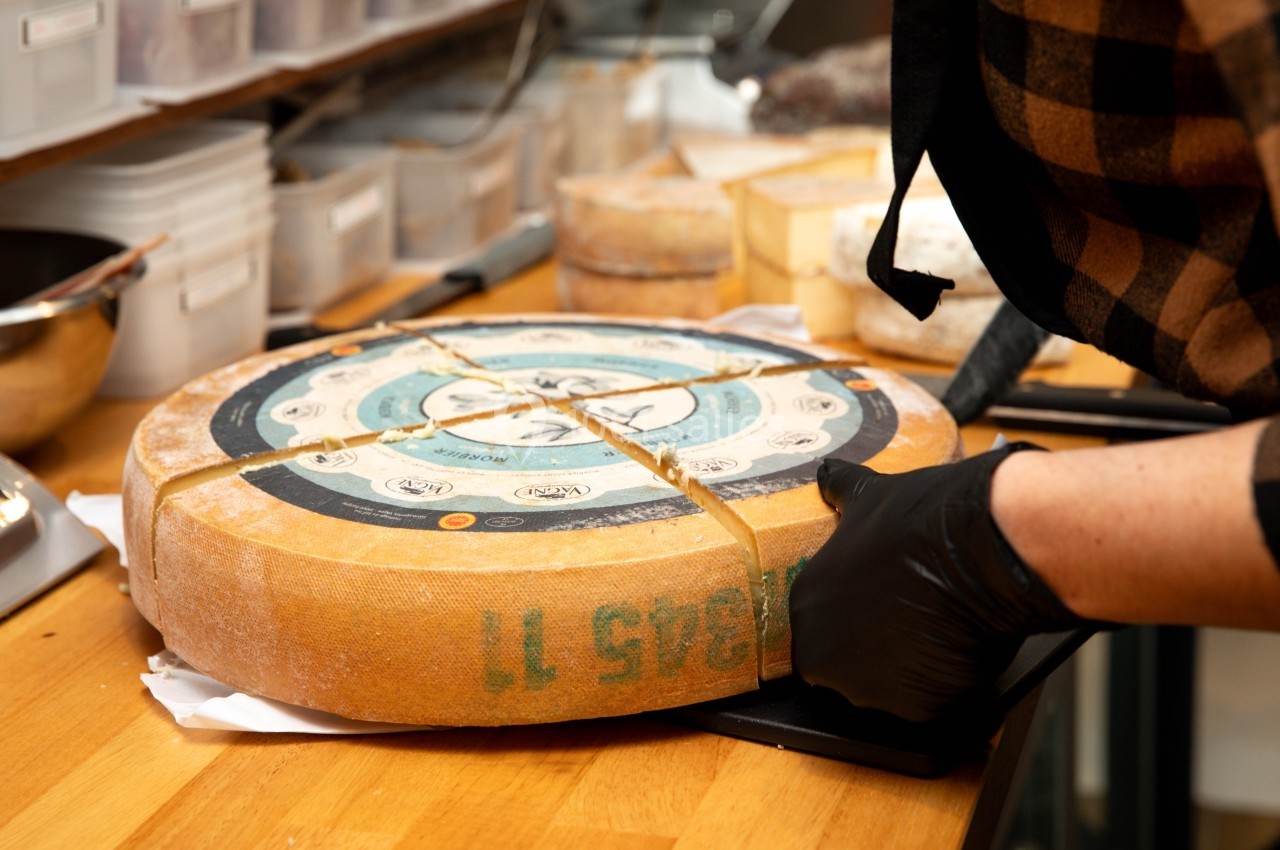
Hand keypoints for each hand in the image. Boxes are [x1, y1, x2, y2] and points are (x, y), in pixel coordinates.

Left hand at [789, 444, 1085, 722]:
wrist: (972, 545)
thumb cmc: (920, 517)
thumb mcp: (868, 497)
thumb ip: (840, 490)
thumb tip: (826, 472)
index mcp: (805, 606)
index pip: (825, 631)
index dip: (861, 622)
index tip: (889, 609)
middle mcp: (822, 653)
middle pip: (849, 669)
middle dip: (881, 652)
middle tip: (918, 622)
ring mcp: (865, 687)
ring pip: (889, 692)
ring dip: (913, 672)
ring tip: (942, 631)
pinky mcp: (913, 710)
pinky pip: (931, 706)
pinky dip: (949, 687)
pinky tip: (962, 650)